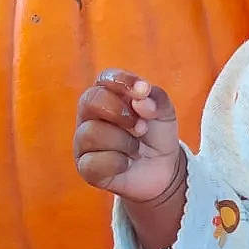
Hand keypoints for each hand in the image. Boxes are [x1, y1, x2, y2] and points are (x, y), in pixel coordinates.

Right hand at [74, 71, 181, 201]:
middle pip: (91, 100)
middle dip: (121, 113)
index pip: (105, 77)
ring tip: (136, 149)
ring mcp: (84, 141)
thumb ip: (156, 99)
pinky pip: (93, 162)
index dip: (123, 81)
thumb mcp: (164, 113)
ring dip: (124, 142)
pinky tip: (126, 164)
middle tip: (141, 128)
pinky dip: (117, 163)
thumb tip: (141, 99)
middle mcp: (90, 115)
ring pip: (92, 133)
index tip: (143, 91)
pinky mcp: (86, 167)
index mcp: (107, 94)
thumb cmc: (156, 135)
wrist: (163, 170)